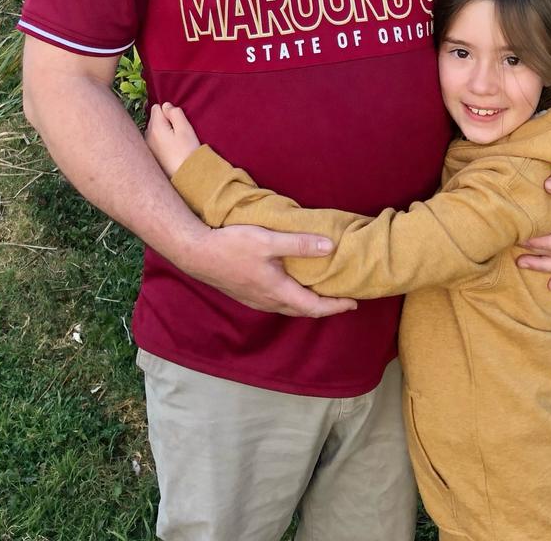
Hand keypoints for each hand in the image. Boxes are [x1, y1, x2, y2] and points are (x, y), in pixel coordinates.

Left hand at [145, 102, 200, 176]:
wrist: (186, 177)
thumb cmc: (187, 152)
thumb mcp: (185, 129)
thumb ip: (175, 113)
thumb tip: (166, 105)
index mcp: (155, 127)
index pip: (157, 107)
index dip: (169, 111)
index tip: (178, 122)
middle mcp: (147, 136)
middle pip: (153, 118)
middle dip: (164, 121)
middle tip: (178, 132)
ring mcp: (147, 146)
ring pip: (153, 130)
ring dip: (162, 131)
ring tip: (175, 142)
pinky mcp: (150, 155)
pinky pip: (153, 140)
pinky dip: (160, 141)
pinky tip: (170, 149)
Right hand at [186, 222, 357, 316]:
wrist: (196, 253)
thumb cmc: (232, 245)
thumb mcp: (268, 240)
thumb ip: (299, 244)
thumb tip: (329, 246)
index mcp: (277, 291)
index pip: (314, 306)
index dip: (336, 306)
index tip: (354, 303)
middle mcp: (268, 302)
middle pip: (303, 311)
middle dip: (325, 307)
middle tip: (343, 300)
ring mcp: (256, 300)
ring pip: (289, 308)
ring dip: (308, 304)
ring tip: (322, 293)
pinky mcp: (247, 294)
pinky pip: (277, 303)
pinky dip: (293, 299)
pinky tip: (292, 286)